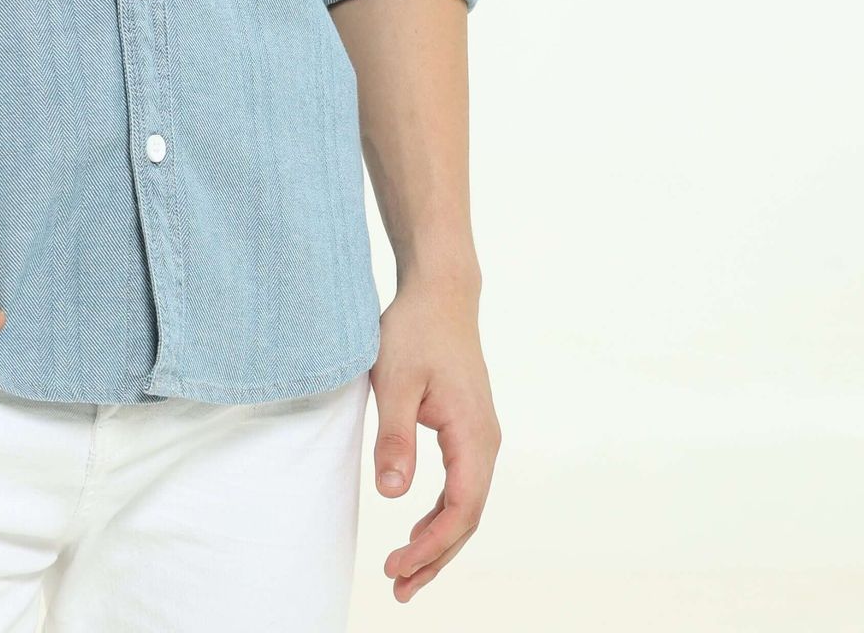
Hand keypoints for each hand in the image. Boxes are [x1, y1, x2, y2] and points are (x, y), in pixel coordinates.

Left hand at [368, 274, 499, 601]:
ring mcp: (480, 436)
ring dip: (438, 540)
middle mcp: (486, 442)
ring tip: (405, 573)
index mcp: (474, 435)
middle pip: (467, 518)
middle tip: (398, 588)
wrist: (440, 292)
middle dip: (435, 557)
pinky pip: (460, 486)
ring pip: (465, 505)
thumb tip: (393, 495)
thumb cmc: (416, 330)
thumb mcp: (395, 380)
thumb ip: (394, 437)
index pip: (460, 510)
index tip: (396, 566)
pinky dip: (440, 514)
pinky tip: (418, 529)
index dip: (430, 546)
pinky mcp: (468, 430)